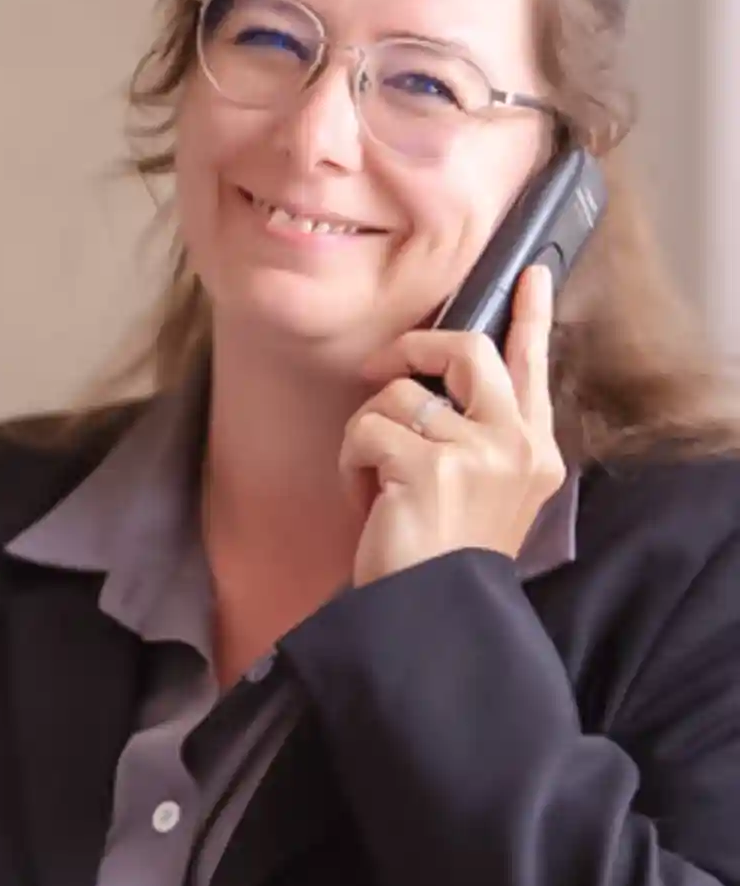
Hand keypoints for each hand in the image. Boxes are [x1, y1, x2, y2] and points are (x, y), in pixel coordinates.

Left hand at [343, 265, 566, 587]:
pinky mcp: (430, 467)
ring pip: (399, 393)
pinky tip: (364, 499)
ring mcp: (478, 454)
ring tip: (374, 481)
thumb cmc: (440, 552)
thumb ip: (477, 433)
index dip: (529, 316)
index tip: (530, 272)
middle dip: (414, 346)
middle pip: (469, 350)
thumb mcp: (480, 489)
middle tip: (381, 366)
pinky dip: (350, 461)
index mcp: (535, 450)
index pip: (532, 366)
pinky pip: (366, 428)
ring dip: (368, 432)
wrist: (431, 613)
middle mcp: (517, 445)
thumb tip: (433, 378)